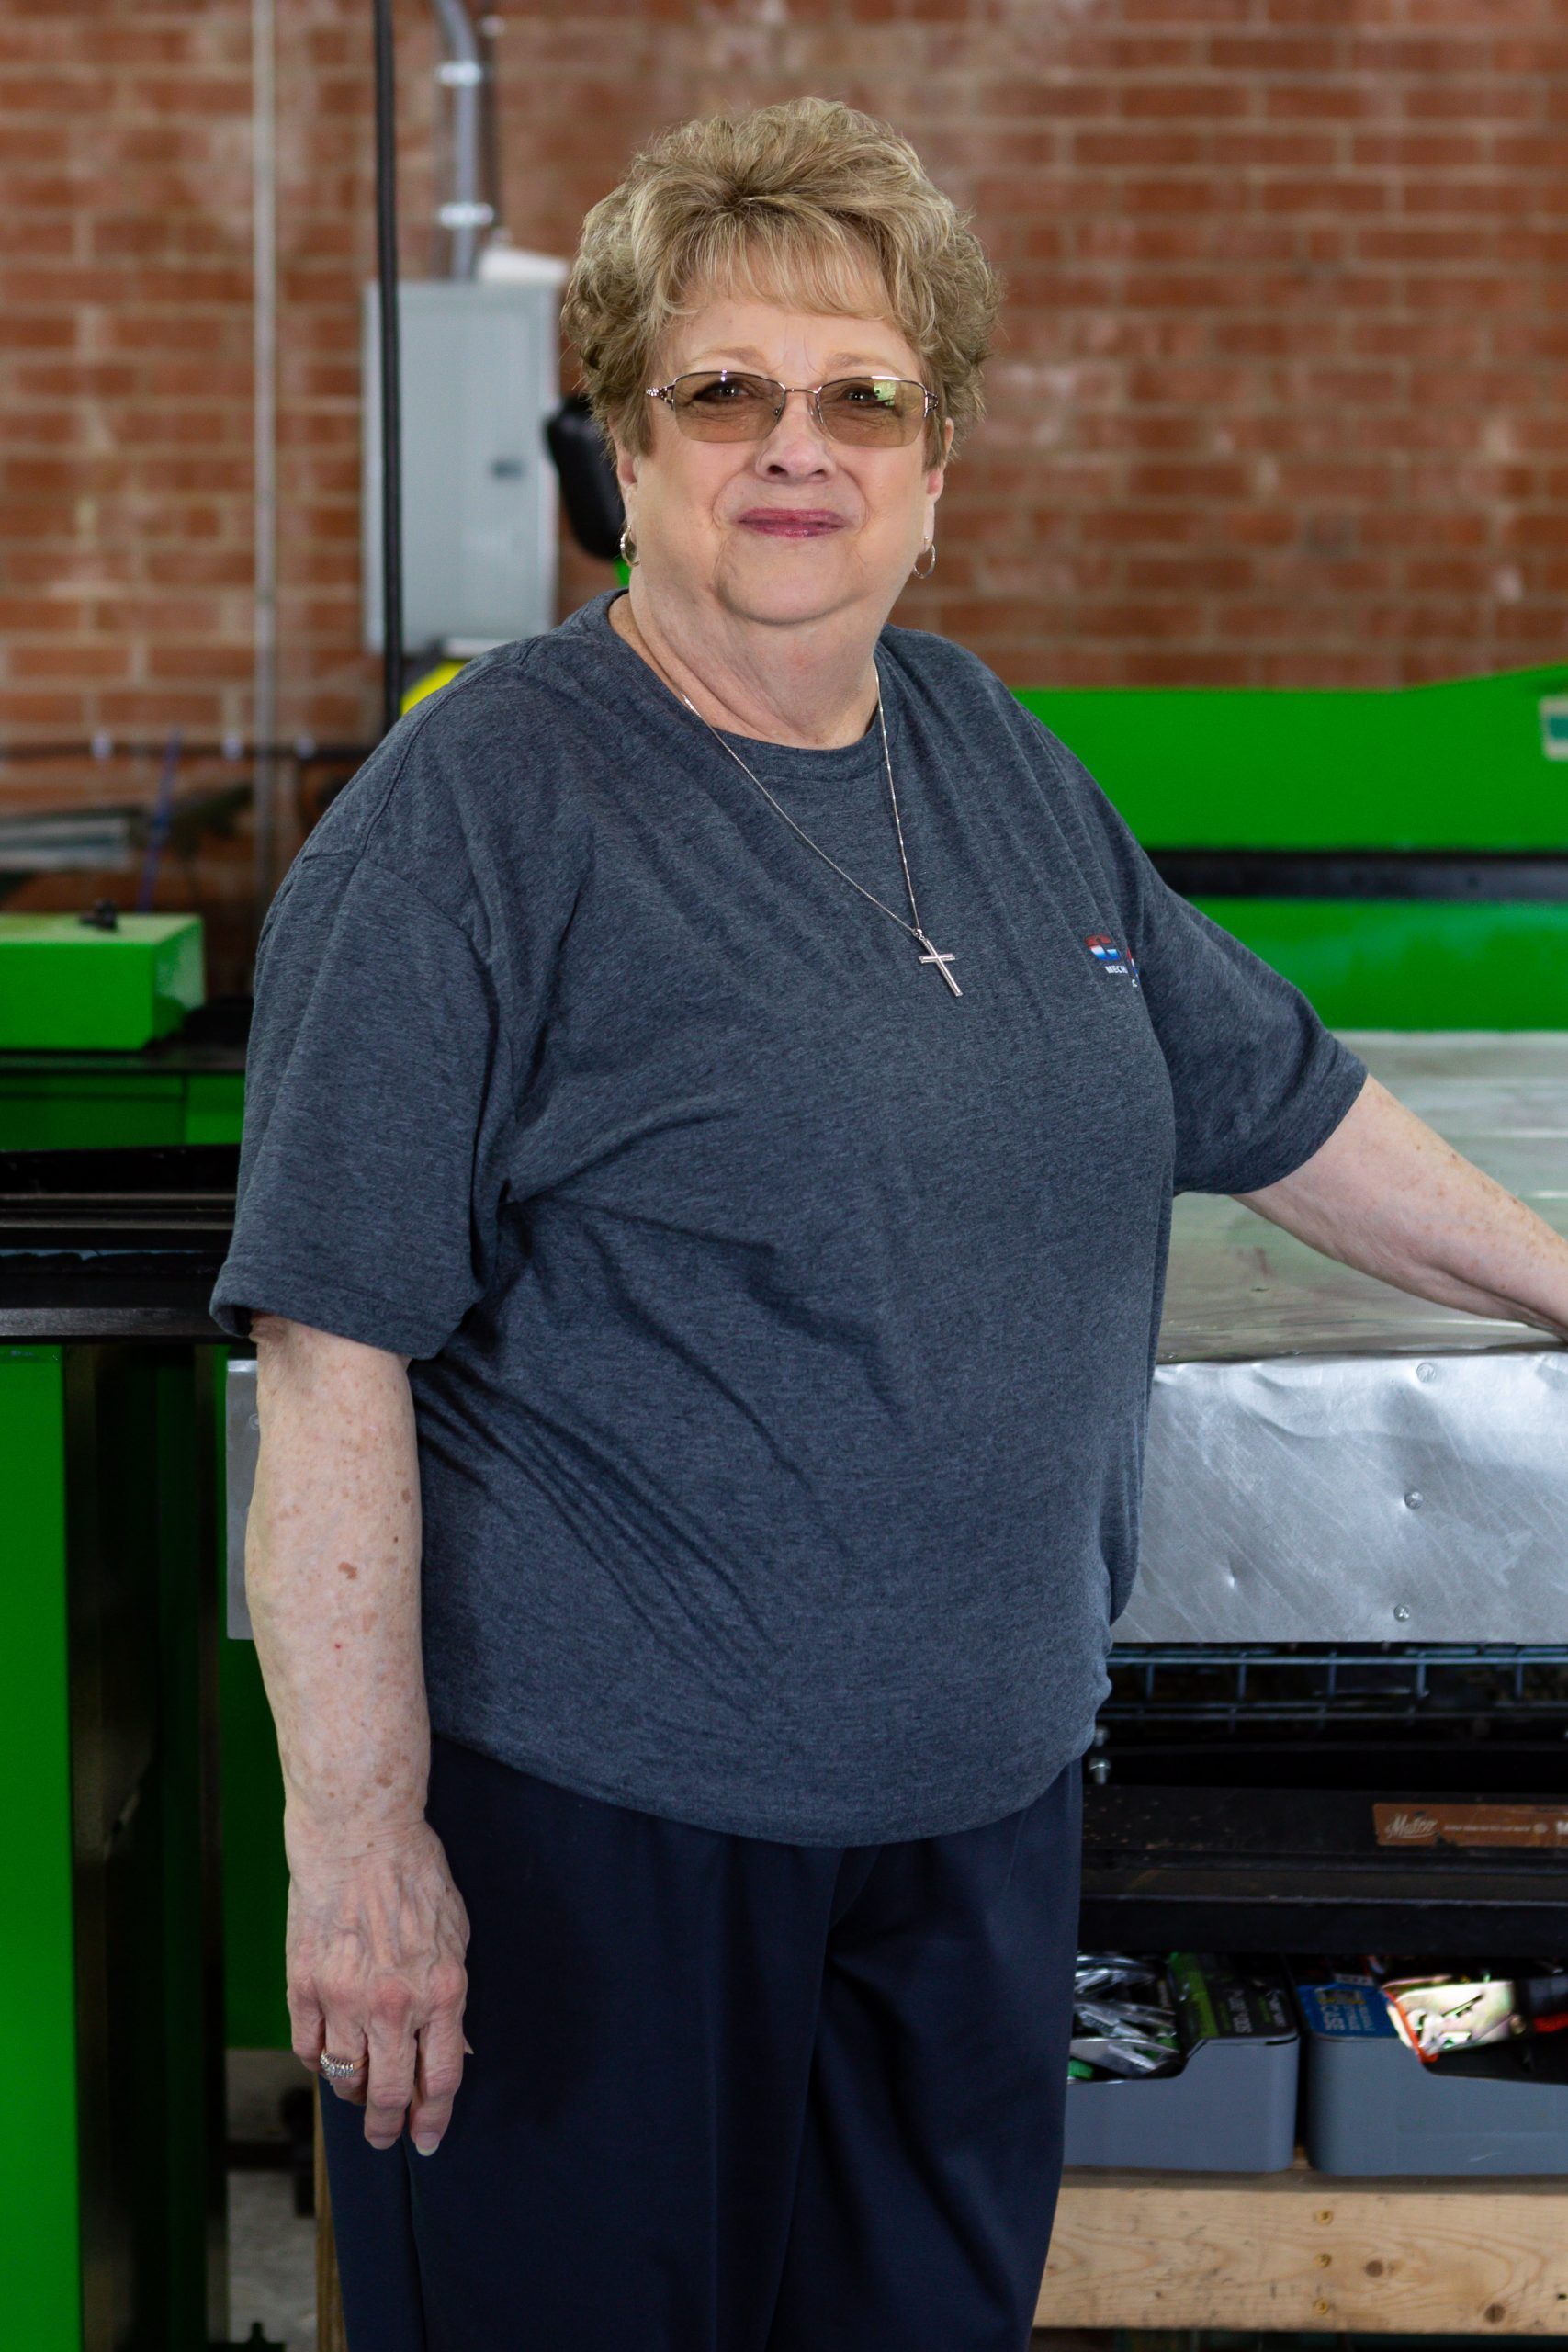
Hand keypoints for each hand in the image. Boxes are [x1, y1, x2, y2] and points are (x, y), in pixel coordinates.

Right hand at [285, 1817, 471, 2154]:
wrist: (360, 1835)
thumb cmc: (416, 1876)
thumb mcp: (457, 1934)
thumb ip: (452, 1995)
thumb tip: (454, 2046)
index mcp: (442, 1991)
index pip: (442, 2078)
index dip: (434, 2118)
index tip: (426, 2139)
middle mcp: (394, 2004)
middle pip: (391, 2092)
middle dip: (389, 2127)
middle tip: (386, 2137)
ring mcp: (344, 1997)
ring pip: (345, 2077)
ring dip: (353, 2095)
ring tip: (359, 2095)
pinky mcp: (304, 1985)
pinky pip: (307, 2047)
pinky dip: (317, 2061)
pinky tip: (326, 2058)